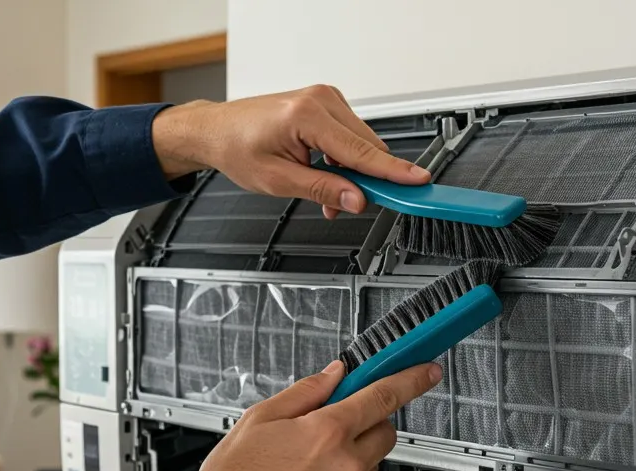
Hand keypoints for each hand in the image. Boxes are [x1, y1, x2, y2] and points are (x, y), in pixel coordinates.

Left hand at [150, 85, 430, 218]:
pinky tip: (327, 175)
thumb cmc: (237, 148)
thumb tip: (356, 200)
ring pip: (362, 144)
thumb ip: (322, 189)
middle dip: (363, 181)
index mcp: (307, 115)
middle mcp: (321, 100)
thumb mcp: (278, 180)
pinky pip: (351, 137)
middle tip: (345, 206)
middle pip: (368, 147)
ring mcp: (325, 99)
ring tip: (326, 193)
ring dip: (353, 173)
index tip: (417, 182)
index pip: (361, 151)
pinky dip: (345, 161)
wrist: (218, 130)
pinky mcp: (326, 105)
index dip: (392, 172)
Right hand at [164, 361, 441, 470]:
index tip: (425, 372)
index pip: (382, 396)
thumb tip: (334, 375)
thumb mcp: (258, 420)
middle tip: (333, 426)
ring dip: (352, 457)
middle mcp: (344, 467)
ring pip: (370, 465)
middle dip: (367, 423)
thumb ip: (305, 393)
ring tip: (306, 467)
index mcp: (324, 433)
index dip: (410, 379)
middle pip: (385, 432)